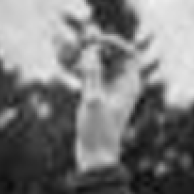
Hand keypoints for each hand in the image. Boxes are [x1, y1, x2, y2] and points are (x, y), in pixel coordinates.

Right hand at [70, 28, 143, 172]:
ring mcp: (108, 88)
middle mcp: (122, 84)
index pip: (130, 54)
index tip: (97, 40)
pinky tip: (63, 58)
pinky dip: (77, 64)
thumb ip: (92, 73)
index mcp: (129, 84)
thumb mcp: (93, 100)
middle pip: (113, 54)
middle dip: (96, 44)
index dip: (115, 43)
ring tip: (65, 44)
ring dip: (84, 52)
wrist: (95, 155)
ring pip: (98, 62)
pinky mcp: (95, 93)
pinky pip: (88, 72)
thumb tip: (92, 48)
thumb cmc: (99, 131)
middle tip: (79, 39)